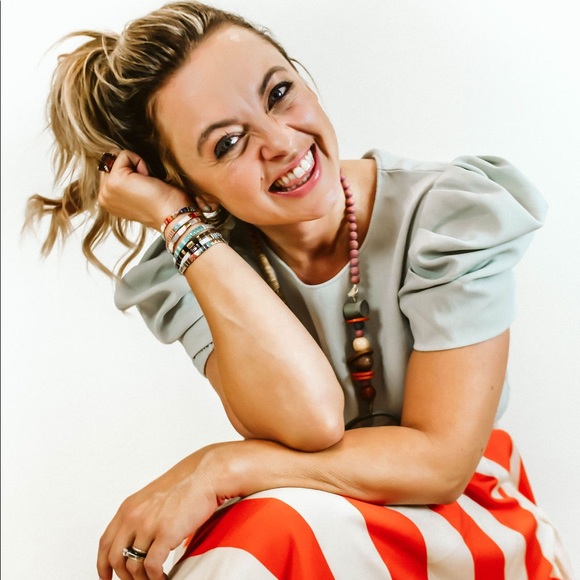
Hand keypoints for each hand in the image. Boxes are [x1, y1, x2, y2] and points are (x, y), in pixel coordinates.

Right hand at [97, 150, 192, 229]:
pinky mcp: (115, 180)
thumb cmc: (164, 204)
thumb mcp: (137, 192)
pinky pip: (124, 155)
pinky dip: (140, 162)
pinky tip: (148, 180)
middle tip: (146, 187)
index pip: (111, 171)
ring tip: (146, 185)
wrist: (173, 215)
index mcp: (107, 202)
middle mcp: (103, 197)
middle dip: (131, 169)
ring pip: (118, 158)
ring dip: (136, 166)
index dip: (131, 173)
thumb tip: (124, 161)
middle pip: (112, 163)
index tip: (143, 189)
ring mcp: (107, 190)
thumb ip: (125, 182)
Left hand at [97, 447, 222, 579]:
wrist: (204, 478)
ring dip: (142, 579)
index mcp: (128, 508)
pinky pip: (152, 566)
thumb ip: (140, 517)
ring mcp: (149, 525)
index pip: (105, 543)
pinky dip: (155, 578)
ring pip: (133, 566)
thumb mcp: (152, 499)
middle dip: (124, 576)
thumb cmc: (184, 487)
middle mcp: (134, 516)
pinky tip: (162, 577)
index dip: (102, 565)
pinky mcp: (165, 533)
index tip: (106, 576)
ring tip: (153, 579)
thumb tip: (136, 542)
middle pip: (115, 558)